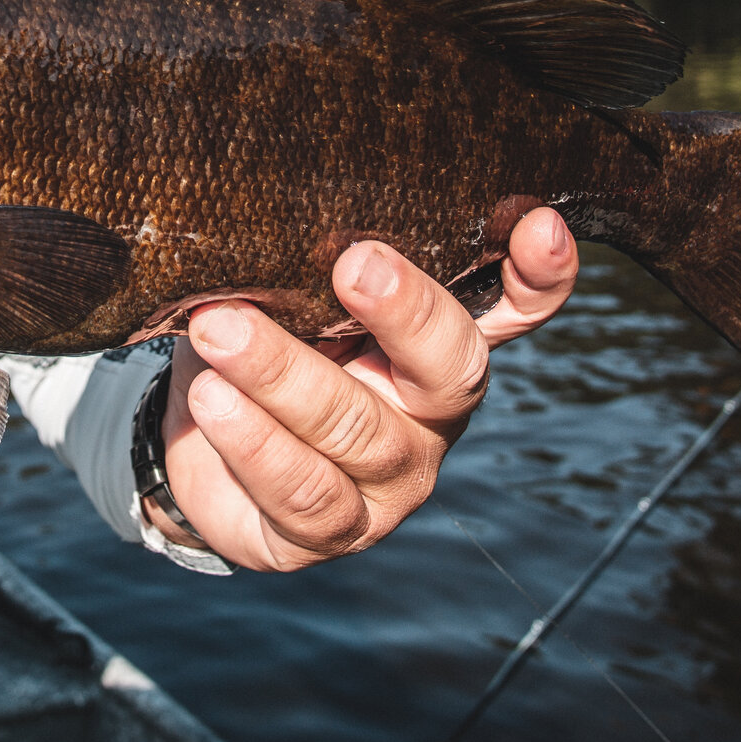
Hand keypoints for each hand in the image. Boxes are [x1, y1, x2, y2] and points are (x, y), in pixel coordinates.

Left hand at [147, 208, 577, 571]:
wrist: (198, 432)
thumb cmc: (264, 338)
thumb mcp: (288, 290)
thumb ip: (307, 262)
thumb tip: (279, 210)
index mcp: (438, 341)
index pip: (517, 309)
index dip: (542, 276)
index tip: (540, 225)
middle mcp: (432, 413)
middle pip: (450, 368)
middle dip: (406, 312)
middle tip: (351, 265)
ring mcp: (392, 481)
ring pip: (359, 432)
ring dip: (283, 376)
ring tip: (219, 331)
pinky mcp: (335, 531)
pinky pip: (305, 493)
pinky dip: (253, 442)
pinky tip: (212, 400)